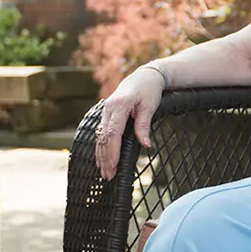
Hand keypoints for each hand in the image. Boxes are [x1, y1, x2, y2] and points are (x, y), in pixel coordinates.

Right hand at [96, 65, 164, 179]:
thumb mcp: (150, 106)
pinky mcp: (106, 114)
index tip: (114, 166)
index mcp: (119, 105)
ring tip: (104, 172)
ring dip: (101, 155)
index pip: (112, 132)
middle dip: (105, 157)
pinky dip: (101, 147)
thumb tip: (145, 145)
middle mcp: (108, 109)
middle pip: (103, 137)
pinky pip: (101, 133)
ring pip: (99, 136)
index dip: (112, 151)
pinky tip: (102, 159)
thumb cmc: (149, 90)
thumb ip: (144, 125)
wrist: (144, 76)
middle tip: (109, 175)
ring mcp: (105, 111)